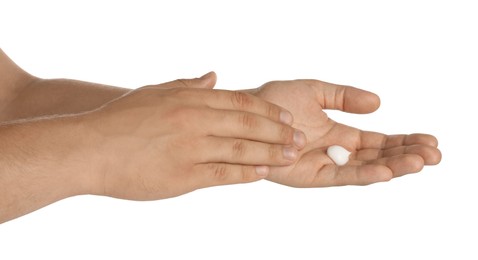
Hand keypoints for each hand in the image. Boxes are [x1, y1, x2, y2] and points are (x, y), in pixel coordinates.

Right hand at [83, 73, 305, 199]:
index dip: (267, 109)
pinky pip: (224, 174)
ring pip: (242, 148)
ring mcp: (191, 148)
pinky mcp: (184, 176)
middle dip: (278, 130)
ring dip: (271, 151)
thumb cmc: (119, 120)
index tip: (285, 117)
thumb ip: (187, 85)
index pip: (239, 101)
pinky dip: (247, 173)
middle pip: (248, 123)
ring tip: (291, 155)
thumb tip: (214, 77)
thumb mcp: (154, 92)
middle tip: (299, 137)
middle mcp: (194, 120)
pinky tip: (263, 173)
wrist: (89, 149)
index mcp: (188, 98)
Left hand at [249, 79, 441, 186]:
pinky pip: (341, 177)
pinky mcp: (310, 176)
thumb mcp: (317, 91)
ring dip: (392, 166)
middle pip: (378, 158)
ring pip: (365, 169)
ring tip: (420, 161)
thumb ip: (345, 97)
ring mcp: (325, 165)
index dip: (404, 141)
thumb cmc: (275, 101)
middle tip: (434, 154)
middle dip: (406, 156)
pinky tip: (386, 171)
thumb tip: (378, 104)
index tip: (430, 140)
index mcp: (340, 134)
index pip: (378, 141)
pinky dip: (363, 175)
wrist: (247, 113)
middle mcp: (336, 152)